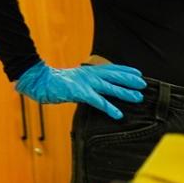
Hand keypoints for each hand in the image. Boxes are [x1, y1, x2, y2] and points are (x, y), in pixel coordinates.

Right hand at [14, 61, 144, 119]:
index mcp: (89, 71)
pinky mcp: (80, 93)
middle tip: (144, 84)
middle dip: (130, 79)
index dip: (125, 70)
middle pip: (114, 76)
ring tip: (138, 97)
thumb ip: (87, 82)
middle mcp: (90, 75)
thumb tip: (97, 87)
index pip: (111, 68)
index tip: (138, 72)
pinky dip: (109, 108)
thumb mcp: (75, 79)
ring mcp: (85, 83)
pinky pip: (98, 102)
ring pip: (110, 88)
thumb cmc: (56, 82)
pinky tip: (118, 114)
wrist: (39, 81)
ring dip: (125, 92)